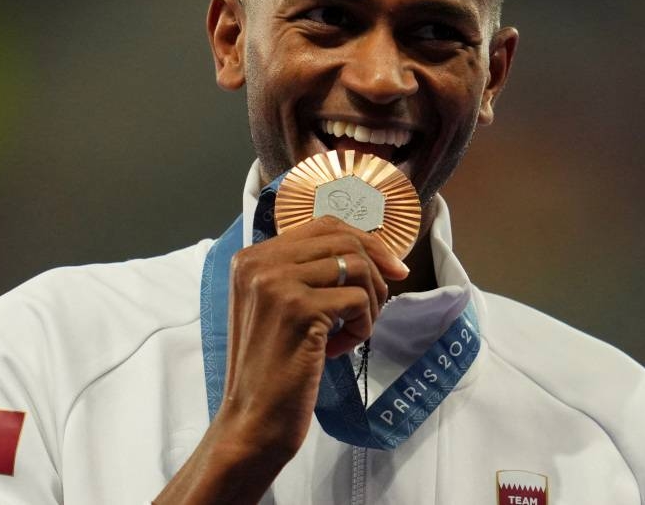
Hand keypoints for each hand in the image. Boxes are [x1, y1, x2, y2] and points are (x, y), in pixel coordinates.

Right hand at [222, 215, 409, 455]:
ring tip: (353, 332)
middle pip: (343, 240)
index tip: (392, 268)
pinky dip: (361, 327)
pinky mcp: (298, 308)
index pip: (323, 226)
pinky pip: (357, 301)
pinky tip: (338, 349)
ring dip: (369, 302)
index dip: (365, 242)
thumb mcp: (279, 306)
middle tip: (381, 304)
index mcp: (252, 256)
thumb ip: (307, 272)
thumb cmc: (272, 367)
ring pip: (355, 267)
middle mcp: (260, 262)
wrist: (252, 419)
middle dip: (375, 270)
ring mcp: (276, 282)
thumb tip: (371, 250)